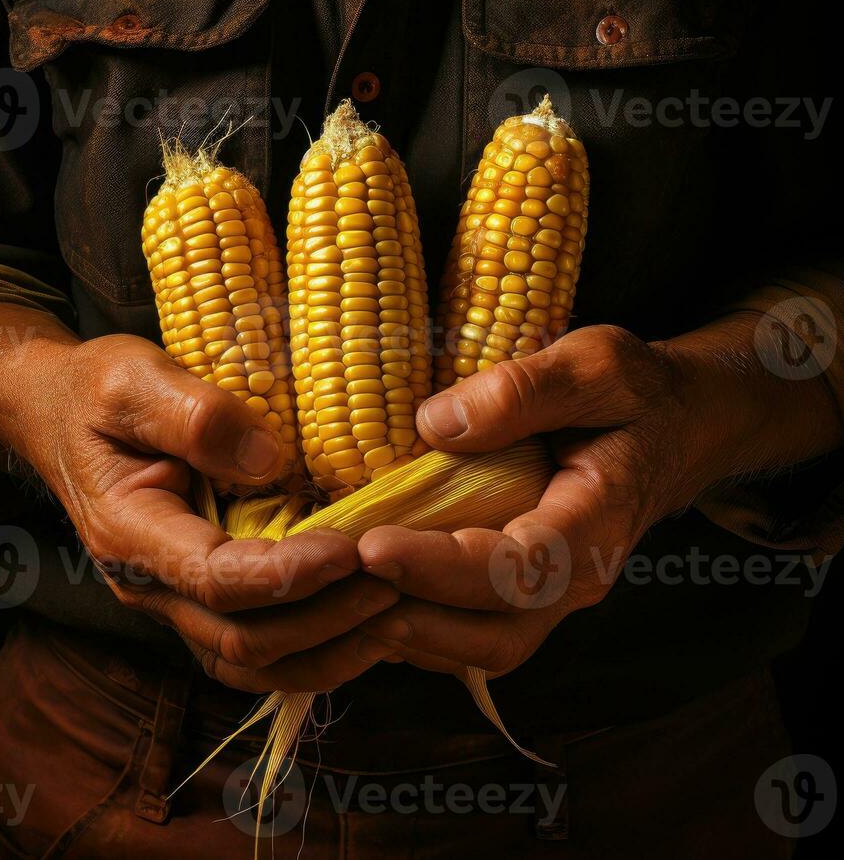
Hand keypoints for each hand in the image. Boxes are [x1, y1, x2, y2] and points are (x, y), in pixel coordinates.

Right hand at [0, 304, 398, 691]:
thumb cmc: (94, 391)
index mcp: (131, 535)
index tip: (354, 549)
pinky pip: (260, 648)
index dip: (288, 575)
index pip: (217, 580)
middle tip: (401, 579)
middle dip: (329, 618)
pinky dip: (317, 646)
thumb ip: (193, 416)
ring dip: (332, 648)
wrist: (59, 415)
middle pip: (246, 640)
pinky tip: (367, 618)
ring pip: (255, 662)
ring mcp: (175, 600)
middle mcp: (152, 585)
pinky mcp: (201, 596)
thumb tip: (270, 460)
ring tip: (399, 610)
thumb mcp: (131, 378)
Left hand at [357, 317, 841, 677]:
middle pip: (493, 632)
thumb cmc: (634, 394)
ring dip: (407, 631)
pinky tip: (367, 591)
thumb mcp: (596, 364)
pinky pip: (470, 633)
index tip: (370, 546)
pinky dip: (418, 625)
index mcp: (596, 521)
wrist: (672, 429)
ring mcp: (551, 593)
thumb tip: (435, 424)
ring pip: (478, 647)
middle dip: (410, 615)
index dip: (440, 567)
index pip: (517, 568)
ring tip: (338, 591)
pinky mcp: (525, 592)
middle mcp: (575, 576)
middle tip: (336, 579)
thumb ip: (526, 390)